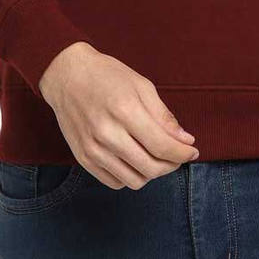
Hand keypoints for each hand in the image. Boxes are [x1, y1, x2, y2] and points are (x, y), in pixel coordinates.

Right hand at [38, 42, 199, 189]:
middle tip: (177, 155)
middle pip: (151, 168)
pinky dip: (131, 176)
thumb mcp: (141, 85)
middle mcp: (107, 134)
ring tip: (156, 157)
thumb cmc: (107, 76)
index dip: (182, 153)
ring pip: (134, 180)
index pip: (162, 146)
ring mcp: (93, 149)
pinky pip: (115, 182)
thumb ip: (164, 116)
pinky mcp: (83, 159)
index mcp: (125, 111)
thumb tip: (186, 140)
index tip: (192, 151)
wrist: (67, 75)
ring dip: (152, 173)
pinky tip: (135, 159)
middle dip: (171, 165)